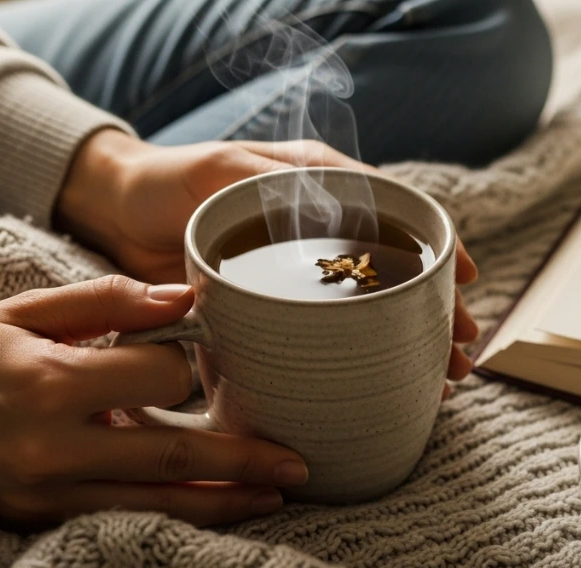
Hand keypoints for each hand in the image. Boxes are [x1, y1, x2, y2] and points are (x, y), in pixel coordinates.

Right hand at [0, 276, 308, 528]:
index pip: (160, 379)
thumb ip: (107, 299)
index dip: (189, 368)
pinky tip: (216, 512)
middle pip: (175, 456)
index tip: (202, 362)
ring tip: (275, 494)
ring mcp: (47, 493)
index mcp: (51, 382)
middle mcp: (54, 446)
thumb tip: (185, 296)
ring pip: (158, 504)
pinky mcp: (39, 519)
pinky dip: (176, 519)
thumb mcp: (22, 312)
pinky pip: (124, 522)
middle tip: (300, 463)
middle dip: (245, 460)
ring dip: (225, 503)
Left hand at [56, 132, 479, 387]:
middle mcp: (323, 229)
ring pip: (372, 308)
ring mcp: (302, 272)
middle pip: (396, 271)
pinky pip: (333, 334)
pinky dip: (366, 357)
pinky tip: (389, 383)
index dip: (436, 247)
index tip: (465, 278)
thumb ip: (276, 185)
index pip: (397, 215)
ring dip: (411, 342)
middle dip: (436, 312)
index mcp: (320, 185)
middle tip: (462, 352)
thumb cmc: (169, 181)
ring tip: (443, 379)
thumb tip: (332, 216)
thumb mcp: (225, 171)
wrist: (114, 211)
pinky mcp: (277, 308)